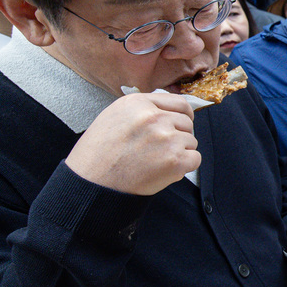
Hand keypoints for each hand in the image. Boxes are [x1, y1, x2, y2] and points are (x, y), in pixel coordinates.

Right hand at [67, 93, 199, 194]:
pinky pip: (195, 159)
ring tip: (155, 161)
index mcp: (139, 103)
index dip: (183, 116)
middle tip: (160, 150)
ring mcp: (166, 138)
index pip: (179, 103)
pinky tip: (165, 170)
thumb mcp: (114, 116)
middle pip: (186, 123)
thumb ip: (142, 110)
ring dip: (179, 152)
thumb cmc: (98, 154)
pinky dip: (185, 166)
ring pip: (191, 141)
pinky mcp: (175, 160)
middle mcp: (154, 117)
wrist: (92, 182)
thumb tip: (167, 111)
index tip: (179, 125)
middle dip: (178, 136)